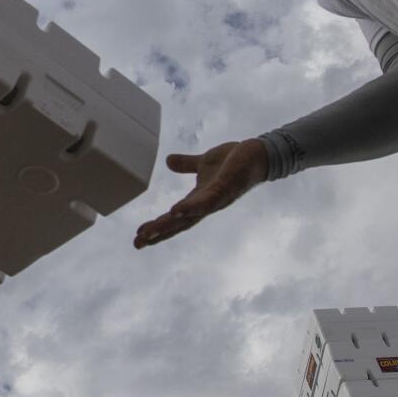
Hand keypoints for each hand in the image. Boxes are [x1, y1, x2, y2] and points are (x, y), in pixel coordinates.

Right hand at [132, 140, 269, 248]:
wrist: (259, 153)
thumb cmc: (235, 159)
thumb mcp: (204, 161)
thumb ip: (187, 164)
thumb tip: (168, 161)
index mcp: (200, 199)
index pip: (176, 218)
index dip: (159, 228)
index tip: (139, 236)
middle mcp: (206, 204)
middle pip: (179, 224)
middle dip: (158, 234)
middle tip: (137, 243)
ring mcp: (216, 199)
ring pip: (189, 217)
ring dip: (169, 225)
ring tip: (150, 232)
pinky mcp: (225, 188)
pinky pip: (206, 201)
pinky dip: (192, 207)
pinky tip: (176, 211)